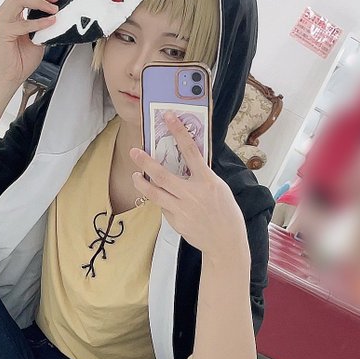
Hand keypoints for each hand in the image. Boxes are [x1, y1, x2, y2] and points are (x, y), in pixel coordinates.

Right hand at [0, 0, 58, 92]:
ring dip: (39, 1)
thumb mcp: (37, 35)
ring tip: (53, 9)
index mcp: (10, 11)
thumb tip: (57, 10)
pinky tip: (50, 23)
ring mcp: (2, 21)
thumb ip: (42, 21)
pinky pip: (23, 23)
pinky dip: (39, 22)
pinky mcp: (3, 32)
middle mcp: (3, 13)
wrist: (11, 77)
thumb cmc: (22, 58)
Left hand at [130, 112, 247, 260]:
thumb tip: (186, 163)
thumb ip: (201, 176)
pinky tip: (164, 200)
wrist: (225, 241)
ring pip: (154, 193)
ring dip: (141, 183)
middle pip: (161, 174)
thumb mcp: (219, 188)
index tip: (168, 117)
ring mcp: (181, 208)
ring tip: (135, 175)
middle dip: (145, 161)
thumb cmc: (225, 212)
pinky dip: (161, 201)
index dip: (178, 131)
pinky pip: (163, 207)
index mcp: (206, 180)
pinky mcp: (175, 221)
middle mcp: (191, 193)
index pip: (190, 150)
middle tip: (134, 152)